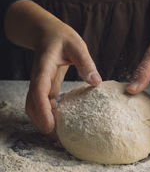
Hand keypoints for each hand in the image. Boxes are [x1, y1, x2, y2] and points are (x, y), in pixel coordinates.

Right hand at [4, 0, 101, 133]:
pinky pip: (43, 105)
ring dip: (43, 121)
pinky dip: (48, 115)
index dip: (42, 110)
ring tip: (57, 136)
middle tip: (56, 139)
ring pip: (35, 107)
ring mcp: (40, 84)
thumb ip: (85, 62)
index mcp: (44, 68)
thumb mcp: (76, 45)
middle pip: (33, 105)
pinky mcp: (46, 87)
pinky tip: (59, 123)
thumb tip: (96, 82)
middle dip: (41, 122)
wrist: (46, 33)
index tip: (49, 126)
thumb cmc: (61, 37)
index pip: (39, 91)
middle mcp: (38, 79)